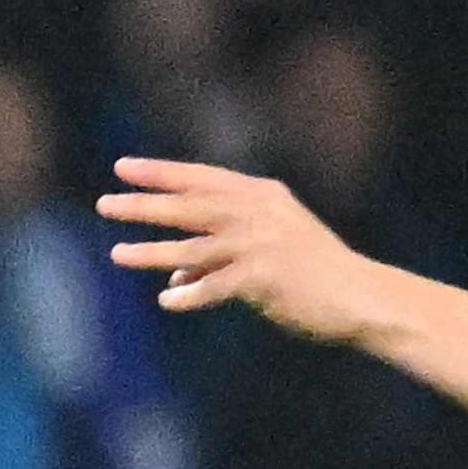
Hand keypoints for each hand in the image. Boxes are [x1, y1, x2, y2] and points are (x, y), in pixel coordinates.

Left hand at [99, 159, 392, 339]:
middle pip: (190, 206)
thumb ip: (221, 253)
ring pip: (194, 249)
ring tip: (118, 254)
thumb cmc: (316, 274)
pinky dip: (191, 295)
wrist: (362, 297)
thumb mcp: (272, 248)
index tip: (124, 168)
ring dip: (153, 252)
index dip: (161, 173)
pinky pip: (215, 288)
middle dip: (145, 205)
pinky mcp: (264, 278)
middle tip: (106, 203)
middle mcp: (258, 215)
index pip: (201, 178)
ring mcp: (260, 245)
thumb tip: (173, 274)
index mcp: (262, 196)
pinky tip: (168, 301)